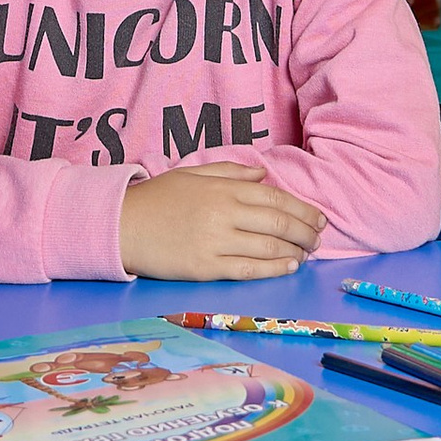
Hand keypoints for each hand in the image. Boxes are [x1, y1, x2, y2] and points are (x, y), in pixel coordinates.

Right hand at [121, 160, 326, 281]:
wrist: (121, 225)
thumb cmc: (156, 199)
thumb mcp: (191, 174)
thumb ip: (230, 172)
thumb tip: (262, 174)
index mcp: (222, 188)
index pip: (274, 197)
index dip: (302, 208)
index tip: (318, 217)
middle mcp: (223, 213)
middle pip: (278, 222)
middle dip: (305, 231)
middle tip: (319, 238)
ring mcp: (215, 241)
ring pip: (268, 247)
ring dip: (295, 250)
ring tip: (307, 253)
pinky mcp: (205, 267)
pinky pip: (248, 269)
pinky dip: (274, 268)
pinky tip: (289, 266)